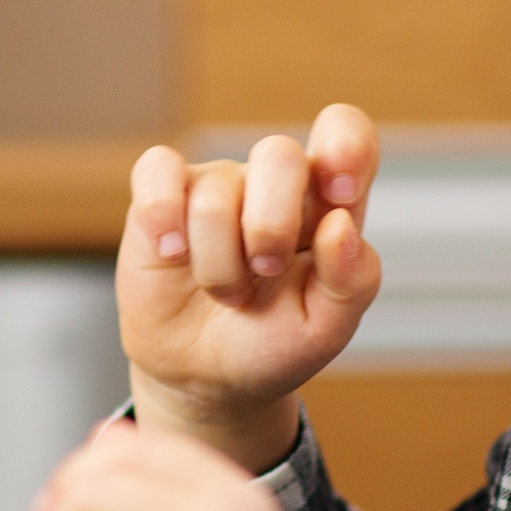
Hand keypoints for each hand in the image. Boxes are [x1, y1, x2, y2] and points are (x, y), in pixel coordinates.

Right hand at [119, 103, 381, 469]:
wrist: (204, 377)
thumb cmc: (272, 343)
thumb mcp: (326, 329)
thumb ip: (353, 280)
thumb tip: (340, 225)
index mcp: (327, 204)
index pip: (347, 132)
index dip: (346, 147)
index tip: (340, 198)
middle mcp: (273, 184)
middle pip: (279, 153)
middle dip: (270, 227)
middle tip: (266, 272)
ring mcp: (216, 185)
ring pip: (216, 194)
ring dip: (219, 264)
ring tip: (226, 293)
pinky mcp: (161, 195)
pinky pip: (157, 170)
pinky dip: (162, 215)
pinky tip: (171, 254)